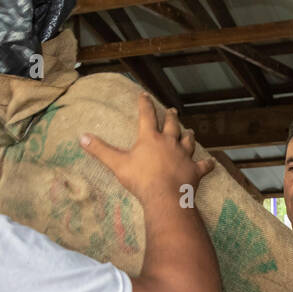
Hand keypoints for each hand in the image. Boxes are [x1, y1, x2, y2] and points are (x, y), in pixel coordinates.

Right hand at [79, 93, 213, 204]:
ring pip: (188, 141)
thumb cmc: (141, 180)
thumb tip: (81, 137)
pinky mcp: (195, 170)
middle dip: (170, 116)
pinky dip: (207, 163)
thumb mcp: (117, 164)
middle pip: (171, 125)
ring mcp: (184, 156)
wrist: (165, 197)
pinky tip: (211, 162)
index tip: (144, 94)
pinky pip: (204, 165)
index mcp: (150, 138)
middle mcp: (169, 142)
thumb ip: (100, 150)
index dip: (145, 104)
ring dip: (188, 135)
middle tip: (172, 110)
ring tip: (189, 130)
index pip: (146, 115)